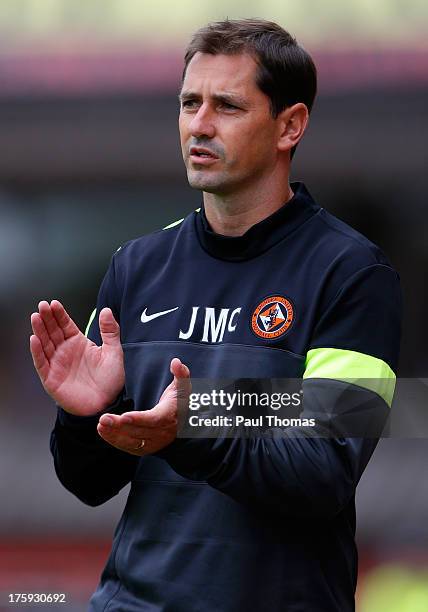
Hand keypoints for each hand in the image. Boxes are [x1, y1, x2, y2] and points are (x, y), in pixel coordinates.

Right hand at [30, 300, 124, 415]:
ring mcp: (57, 364)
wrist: (108, 404)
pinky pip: (42, 363)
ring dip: (39, 330)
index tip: (54, 303)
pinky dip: (37, 352)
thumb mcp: (114, 352)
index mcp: (79, 343)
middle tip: (42, 305)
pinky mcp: (51, 379)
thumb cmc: (111, 380)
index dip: (59, 314)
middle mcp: (66, 352)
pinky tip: (34, 339)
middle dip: (46, 318)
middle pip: (53, 331)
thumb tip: (107, 310)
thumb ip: (110, 331)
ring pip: (45, 344)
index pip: (66, 325)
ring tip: (35, 317)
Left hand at [97, 357, 190, 455]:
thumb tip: (176, 362)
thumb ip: (180, 373)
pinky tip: (103, 432)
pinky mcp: (146, 448)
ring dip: (115, 434)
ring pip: (132, 441)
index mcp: (170, 416)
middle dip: (120, 426)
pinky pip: (129, 447)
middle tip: (104, 419)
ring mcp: (154, 442)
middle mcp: (162, 432)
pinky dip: (115, 441)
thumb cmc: (180, 400)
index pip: (154, 419)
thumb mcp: (182, 386)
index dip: (139, 419)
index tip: (124, 416)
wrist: (183, 421)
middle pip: (139, 431)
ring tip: (101, 425)